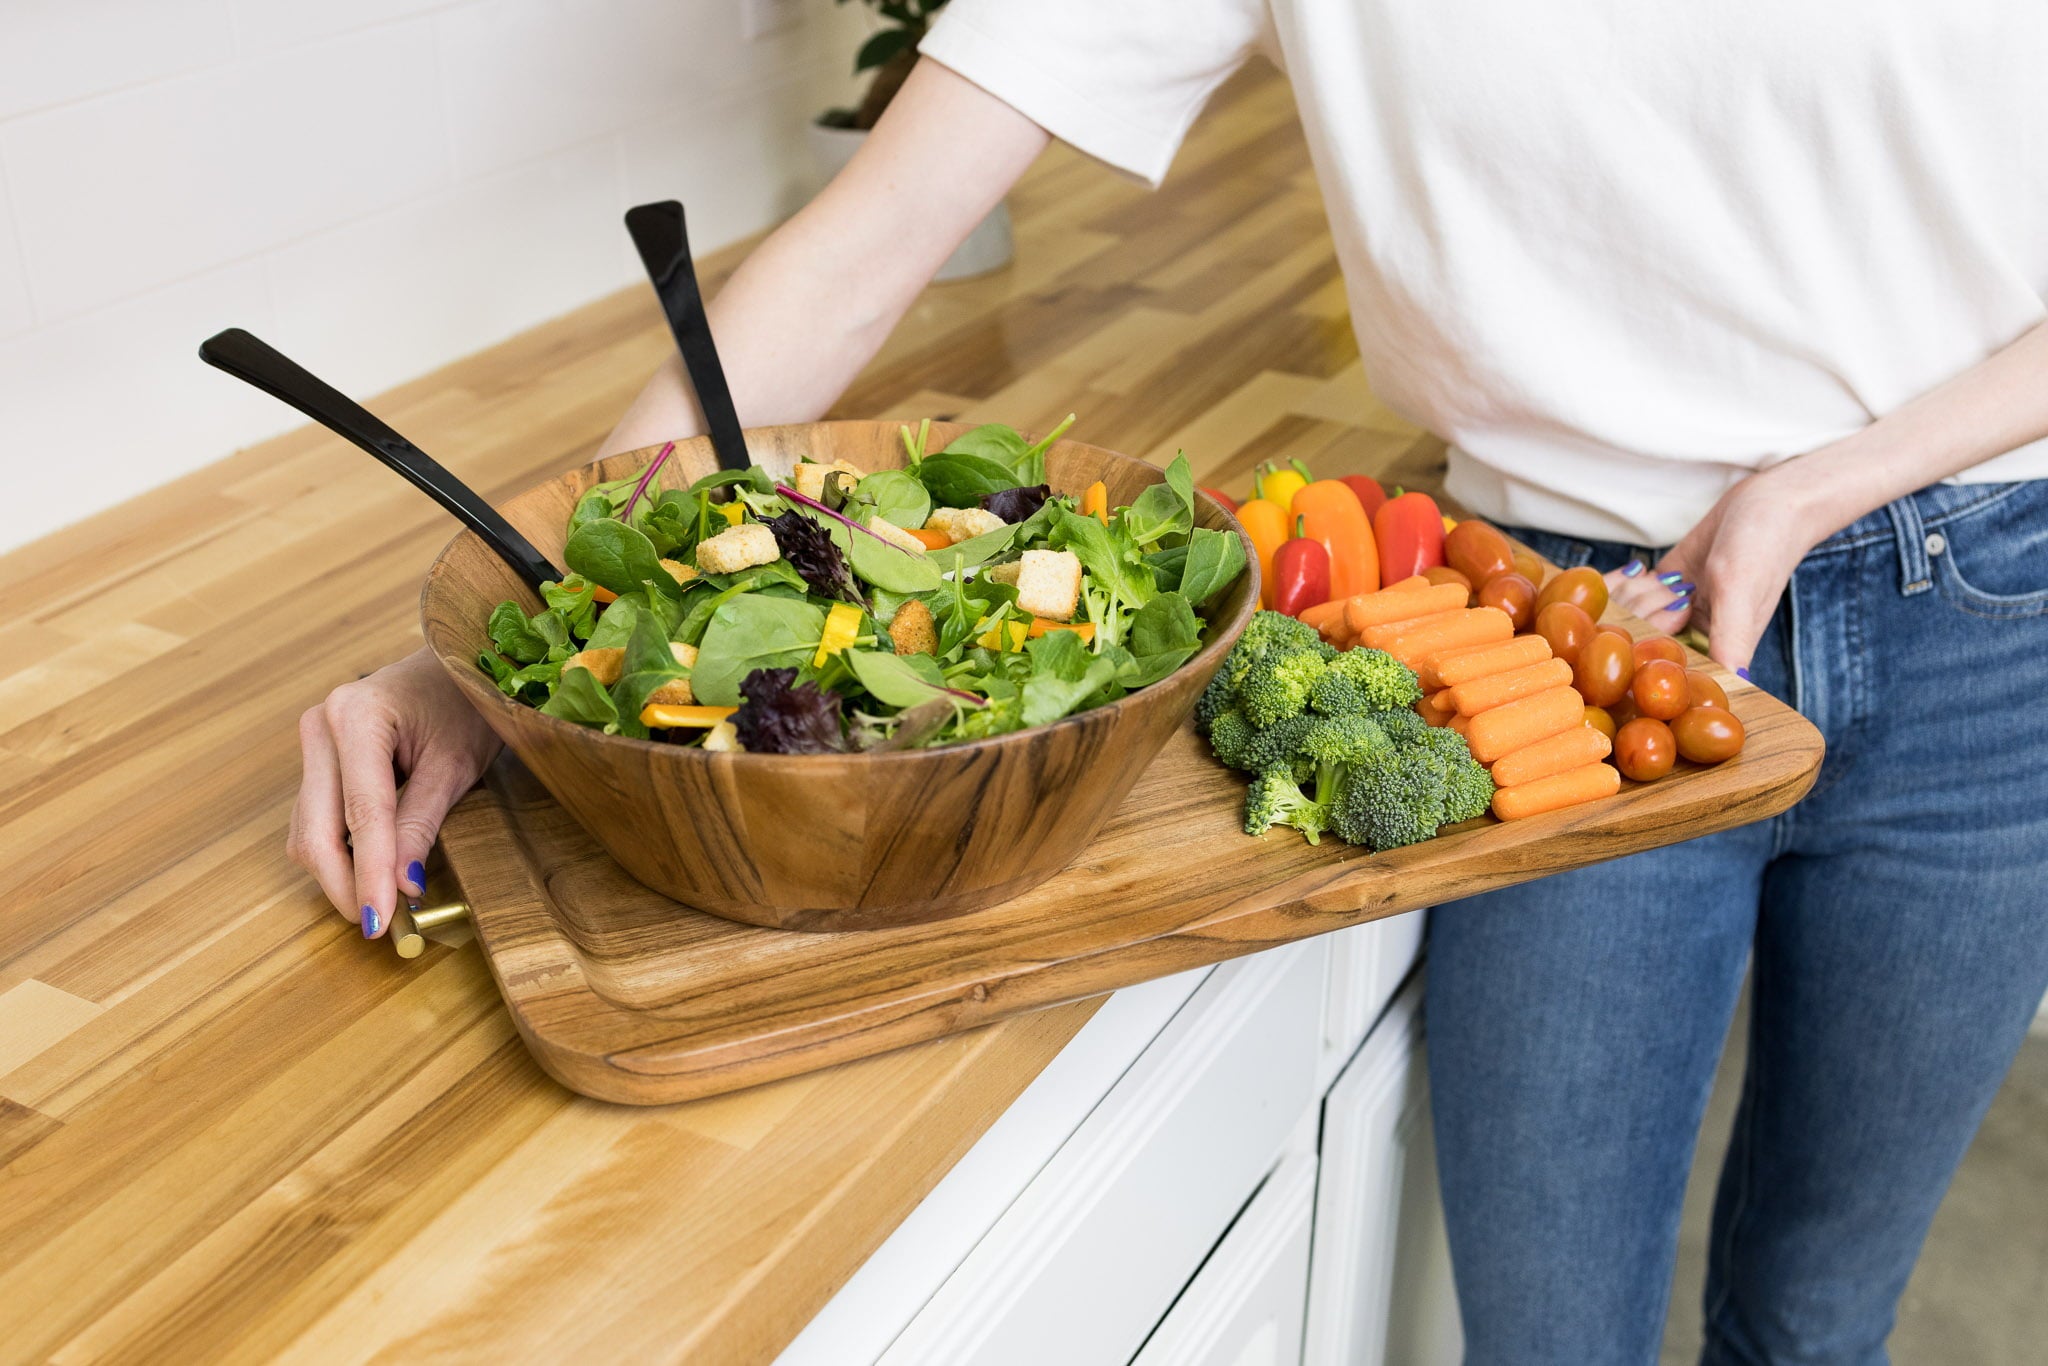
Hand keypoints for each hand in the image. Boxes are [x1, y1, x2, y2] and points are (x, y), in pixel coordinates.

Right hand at [288, 647, 500, 935]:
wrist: (455, 665)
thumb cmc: (464, 704)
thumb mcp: (455, 764)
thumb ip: (422, 822)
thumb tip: (402, 885)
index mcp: (356, 716)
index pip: (361, 812)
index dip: (370, 871)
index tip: (381, 918)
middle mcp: (321, 726)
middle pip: (317, 829)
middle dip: (345, 883)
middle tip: (380, 924)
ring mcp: (313, 743)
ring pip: (309, 830)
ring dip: (340, 873)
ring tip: (383, 904)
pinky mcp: (318, 761)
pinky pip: (316, 819)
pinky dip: (340, 852)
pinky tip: (371, 870)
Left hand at [1605, 465, 1827, 671]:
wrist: (1766, 501)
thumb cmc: (1763, 547)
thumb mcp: (1741, 593)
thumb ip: (1731, 639)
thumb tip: (1734, 684)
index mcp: (1717, 648)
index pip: (1673, 671)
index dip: (1650, 662)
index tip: (1639, 646)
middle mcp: (1695, 633)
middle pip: (1646, 645)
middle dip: (1642, 622)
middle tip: (1668, 595)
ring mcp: (1677, 607)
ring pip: (1636, 618)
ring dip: (1638, 597)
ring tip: (1671, 579)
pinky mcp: (1667, 583)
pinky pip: (1637, 593)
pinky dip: (1630, 583)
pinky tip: (1637, 571)